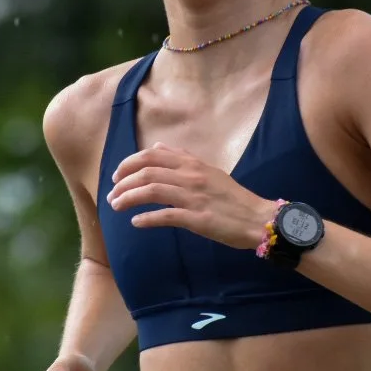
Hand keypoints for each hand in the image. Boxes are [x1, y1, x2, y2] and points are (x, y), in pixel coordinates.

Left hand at [107, 142, 276, 249]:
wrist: (258, 218)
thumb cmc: (233, 198)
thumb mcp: (208, 171)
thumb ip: (183, 159)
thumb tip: (158, 147)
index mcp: (193, 163)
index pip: (152, 155)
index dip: (128, 163)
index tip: (116, 175)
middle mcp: (191, 176)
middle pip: (146, 172)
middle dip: (123, 182)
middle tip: (111, 194)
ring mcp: (194, 197)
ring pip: (151, 191)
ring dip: (128, 198)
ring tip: (116, 207)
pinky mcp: (197, 219)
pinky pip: (165, 216)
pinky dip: (146, 219)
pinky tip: (136, 223)